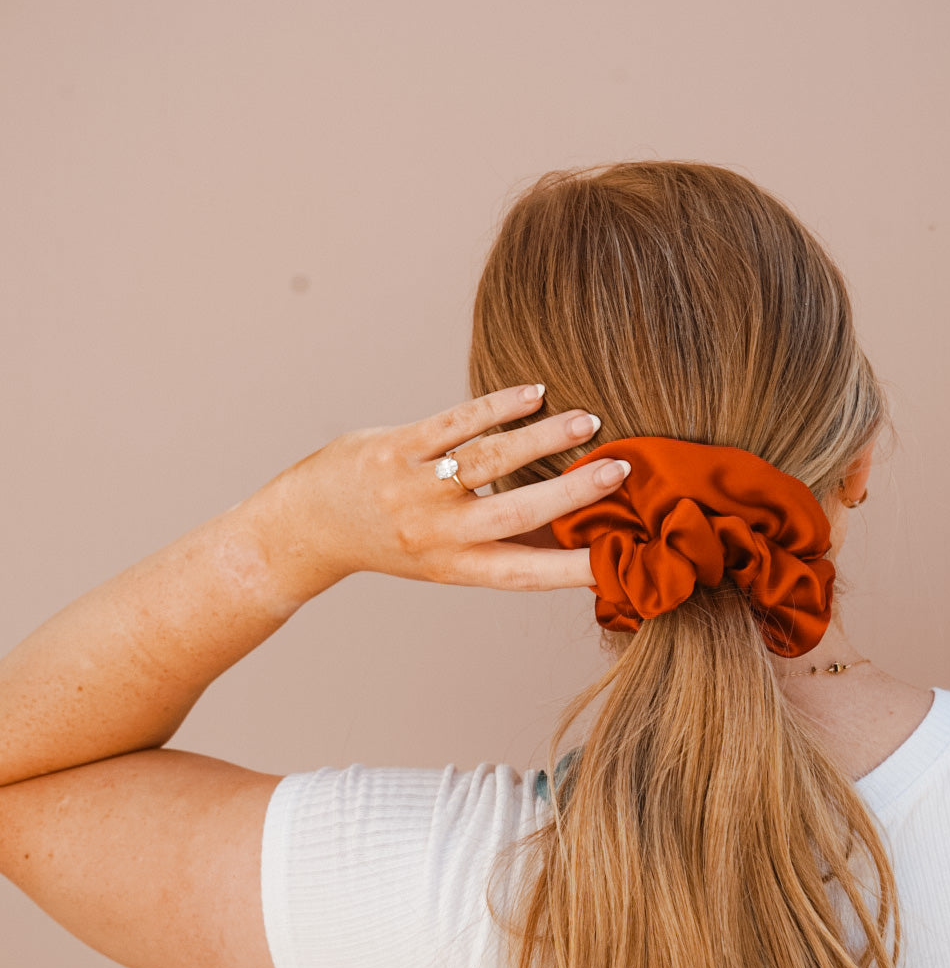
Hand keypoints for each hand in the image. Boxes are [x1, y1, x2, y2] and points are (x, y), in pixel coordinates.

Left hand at [270, 382, 631, 590]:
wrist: (309, 526)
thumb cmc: (392, 538)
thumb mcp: (445, 557)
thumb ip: (498, 544)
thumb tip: (572, 534)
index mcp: (456, 566)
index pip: (524, 573)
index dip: (573, 568)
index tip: (622, 558)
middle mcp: (436, 533)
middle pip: (514, 513)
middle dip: (572, 494)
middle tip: (621, 471)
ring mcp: (413, 490)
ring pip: (489, 461)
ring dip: (543, 440)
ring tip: (588, 421)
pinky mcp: (394, 449)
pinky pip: (453, 423)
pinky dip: (497, 407)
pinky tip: (534, 394)